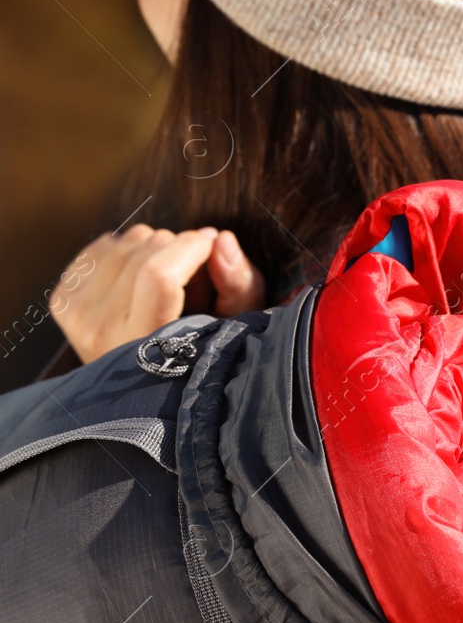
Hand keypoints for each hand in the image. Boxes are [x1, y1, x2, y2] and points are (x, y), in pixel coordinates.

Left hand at [50, 225, 265, 364]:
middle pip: (145, 250)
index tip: (211, 247)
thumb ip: (239, 284)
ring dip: (154, 248)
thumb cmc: (198, 354)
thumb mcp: (234, 326)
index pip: (159, 274)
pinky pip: (102, 244)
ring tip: (164, 281)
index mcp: (145, 344)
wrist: (143, 384)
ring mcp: (77, 314)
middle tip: (189, 278)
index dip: (191, 247)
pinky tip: (138, 276)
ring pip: (126, 240)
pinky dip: (127, 249)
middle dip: (177, 248)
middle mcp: (102, 331)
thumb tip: (219, 238)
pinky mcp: (62, 299)